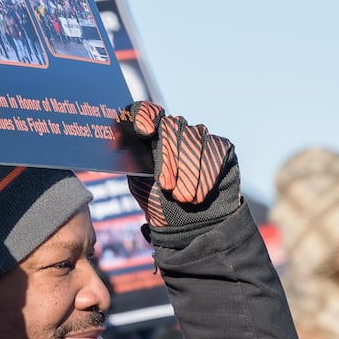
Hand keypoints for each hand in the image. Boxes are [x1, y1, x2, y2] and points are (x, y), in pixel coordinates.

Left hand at [117, 101, 237, 231]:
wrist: (188, 226)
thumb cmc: (159, 203)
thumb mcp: (139, 183)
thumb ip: (130, 160)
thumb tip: (117, 140)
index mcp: (149, 135)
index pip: (144, 111)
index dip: (144, 115)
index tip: (145, 131)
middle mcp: (174, 130)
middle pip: (171, 126)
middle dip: (168, 157)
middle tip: (166, 186)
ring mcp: (199, 137)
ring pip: (194, 138)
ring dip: (188, 171)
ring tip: (183, 198)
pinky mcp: (222, 148)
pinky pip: (215, 150)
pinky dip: (207, 175)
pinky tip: (200, 194)